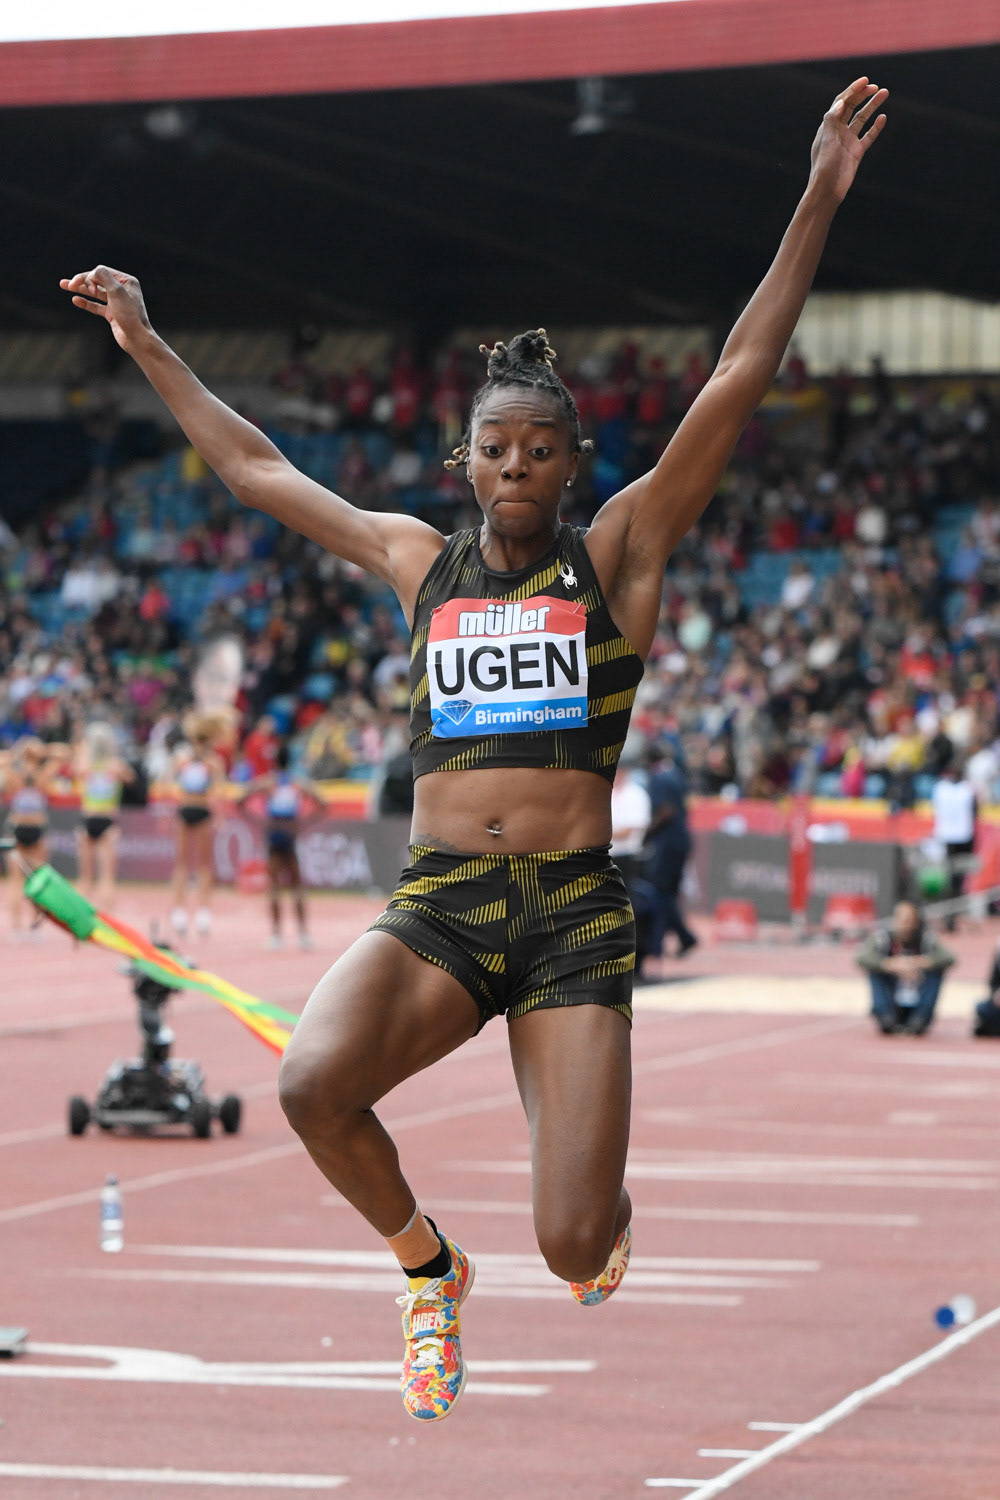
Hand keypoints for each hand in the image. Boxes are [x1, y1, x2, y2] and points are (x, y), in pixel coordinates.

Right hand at [59, 265, 152, 353]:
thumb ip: (104, 277)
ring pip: (94, 293)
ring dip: (80, 289)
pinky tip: (75, 300)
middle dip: (82, 281)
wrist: (137, 338)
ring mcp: (116, 302)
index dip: (91, 276)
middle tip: (67, 284)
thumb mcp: (117, 291)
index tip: (89, 287)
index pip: (102, 272)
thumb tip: (93, 271)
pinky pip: (96, 306)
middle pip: (97, 281)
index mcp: (127, 281)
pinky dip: (85, 302)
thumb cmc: (130, 315)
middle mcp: (122, 290)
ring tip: (64, 285)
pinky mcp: (112, 314)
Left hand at [809, 77, 887, 203]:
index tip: (865, 81)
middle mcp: (838, 131)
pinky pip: (868, 136)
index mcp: (828, 126)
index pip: (841, 102)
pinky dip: (875, 126)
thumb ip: (832, 119)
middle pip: (852, 107)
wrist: (828, 191)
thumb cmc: (824, 167)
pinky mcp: (857, 152)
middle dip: (863, 95)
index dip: (852, 90)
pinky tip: (883, 117)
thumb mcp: (826, 140)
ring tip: (885, 93)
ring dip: (872, 106)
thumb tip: (841, 101)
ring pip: (862, 119)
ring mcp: (848, 141)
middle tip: (876, 87)